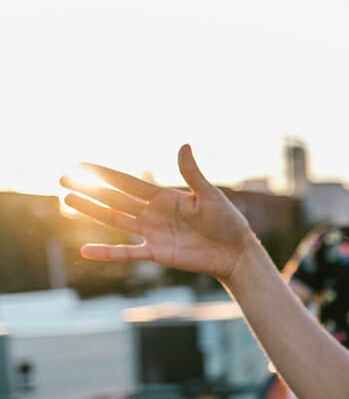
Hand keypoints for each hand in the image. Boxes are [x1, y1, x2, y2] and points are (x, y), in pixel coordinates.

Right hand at [61, 144, 254, 280]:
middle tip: (63, 179)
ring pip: (115, 220)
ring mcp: (152, 234)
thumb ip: (192, 174)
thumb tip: (183, 145)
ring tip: (67, 201)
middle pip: (114, 199)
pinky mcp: (156, 253)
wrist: (235, 252)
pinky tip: (85, 251)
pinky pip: (127, 253)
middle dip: (90, 189)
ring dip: (92, 211)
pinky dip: (107, 253)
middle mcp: (153, 214)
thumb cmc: (227, 221)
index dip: (105, 174)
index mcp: (164, 197)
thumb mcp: (209, 196)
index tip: (82, 164)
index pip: (128, 183)